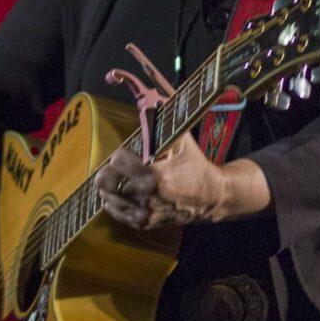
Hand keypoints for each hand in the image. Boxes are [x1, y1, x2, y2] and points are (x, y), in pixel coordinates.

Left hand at [94, 134, 270, 229]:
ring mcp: (145, 213)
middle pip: (107, 182)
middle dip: (108, 172)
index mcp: (155, 176)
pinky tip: (118, 195)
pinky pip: (118, 214)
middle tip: (114, 168)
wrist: (212, 197)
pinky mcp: (145, 223)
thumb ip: (164, 121)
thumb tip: (148, 97)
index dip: (119, 155)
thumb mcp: (182, 140)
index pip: (117, 161)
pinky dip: (115, 204)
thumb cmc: (195, 164)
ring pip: (109, 199)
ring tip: (116, 180)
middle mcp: (147, 197)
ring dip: (109, 188)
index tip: (124, 153)